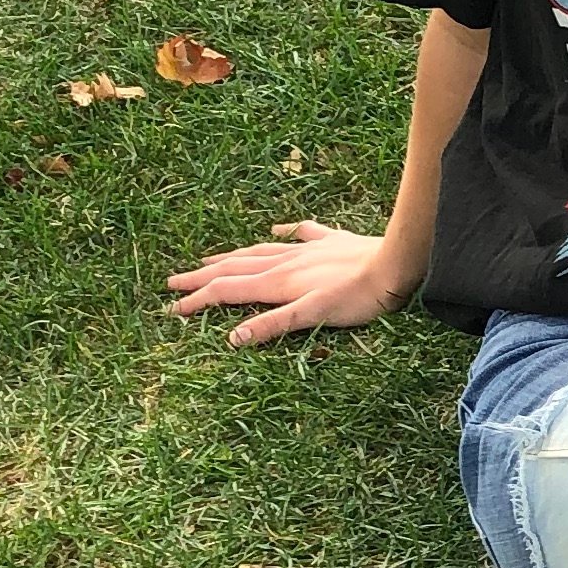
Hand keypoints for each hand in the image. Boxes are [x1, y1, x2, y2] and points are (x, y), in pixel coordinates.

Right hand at [165, 221, 414, 347]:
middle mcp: (286, 262)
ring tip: (209, 259)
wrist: (395, 264)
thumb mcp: (314, 316)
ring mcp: (308, 249)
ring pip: (259, 252)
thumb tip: (232, 337)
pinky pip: (301, 234)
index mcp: (278, 282)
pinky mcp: (332, 242)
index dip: (198, 300)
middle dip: (202, 277)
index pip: (227, 291)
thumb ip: (273, 325)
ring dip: (231, 257)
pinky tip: (277, 231)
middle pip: (234, 269)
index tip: (172, 309)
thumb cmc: (358, 297)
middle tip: (173, 282)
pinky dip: (283, 234)